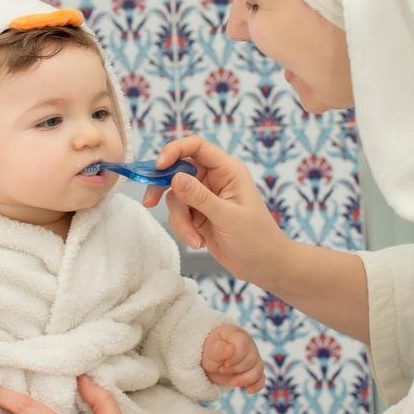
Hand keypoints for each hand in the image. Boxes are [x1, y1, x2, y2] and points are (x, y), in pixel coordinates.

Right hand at [143, 134, 289, 287]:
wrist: (263, 266)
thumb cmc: (256, 238)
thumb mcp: (228, 217)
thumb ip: (200, 197)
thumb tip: (175, 178)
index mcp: (227, 170)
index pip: (196, 146)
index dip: (175, 150)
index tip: (159, 167)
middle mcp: (214, 179)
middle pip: (178, 170)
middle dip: (165, 188)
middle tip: (150, 202)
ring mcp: (205, 197)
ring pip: (175, 197)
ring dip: (180, 219)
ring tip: (195, 240)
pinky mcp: (198, 214)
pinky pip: (179, 214)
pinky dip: (183, 229)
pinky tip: (198, 242)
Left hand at [202, 324, 264, 392]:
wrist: (211, 360)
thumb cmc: (210, 351)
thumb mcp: (210, 349)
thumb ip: (219, 349)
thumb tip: (230, 349)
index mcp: (237, 335)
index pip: (243, 344)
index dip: (235, 357)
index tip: (224, 364)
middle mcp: (249, 345)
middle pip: (251, 359)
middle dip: (236, 369)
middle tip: (221, 369)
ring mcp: (253, 358)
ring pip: (258, 370)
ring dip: (245, 379)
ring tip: (232, 382)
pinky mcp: (254, 371)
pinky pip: (261, 378)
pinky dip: (256, 385)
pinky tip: (248, 390)